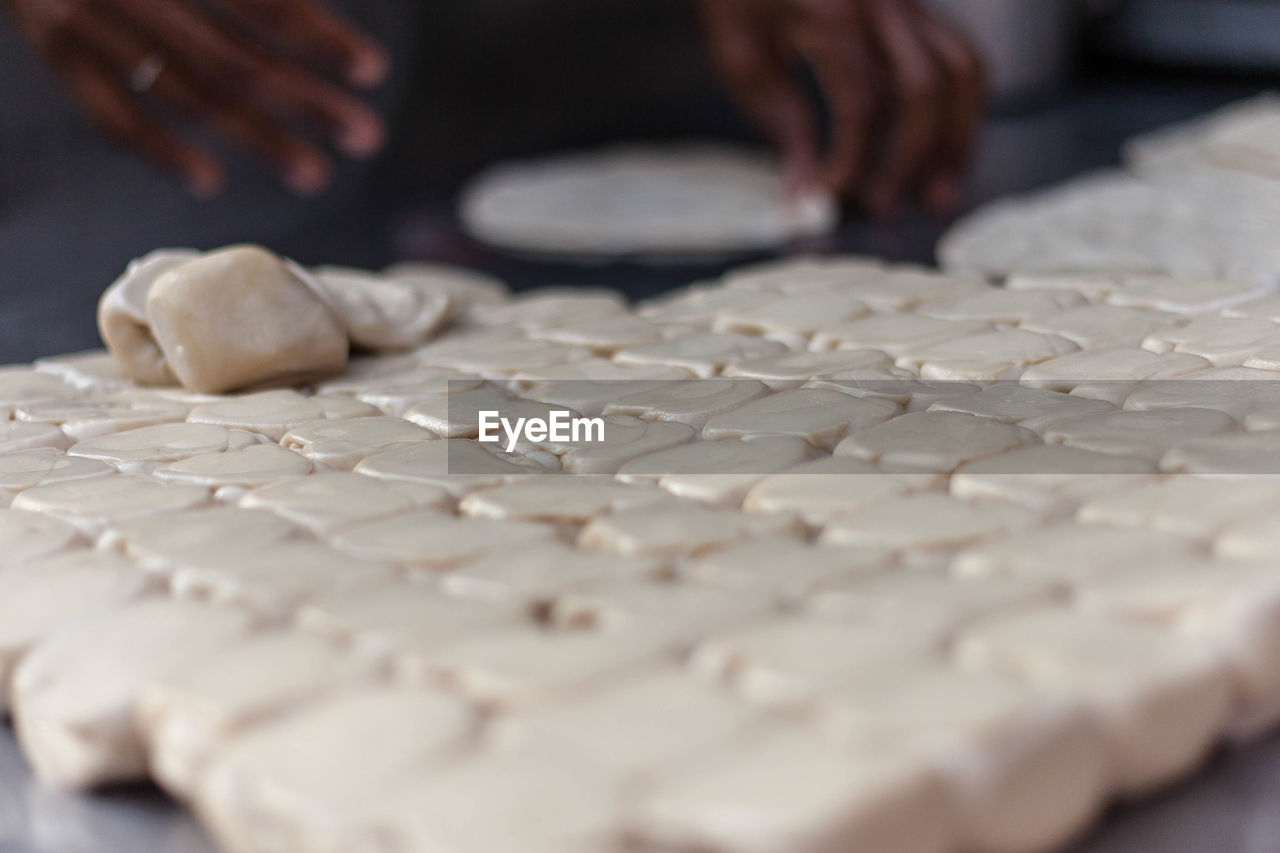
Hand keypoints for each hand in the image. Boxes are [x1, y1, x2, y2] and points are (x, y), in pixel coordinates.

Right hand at [3, 0, 388, 196]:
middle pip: (232, 58)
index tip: (370, 70)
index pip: (260, 0)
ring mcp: (86, 20)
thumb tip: (310, 20)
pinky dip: (160, 150)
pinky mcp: (55, 51)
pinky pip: (110, 113)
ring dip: (255, 138)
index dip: (319, 37)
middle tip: (363, 135)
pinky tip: (209, 181)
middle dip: (306, 103)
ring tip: (312, 172)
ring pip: (184, 93)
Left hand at [698, 0, 982, 216]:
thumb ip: (781, 122)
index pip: (861, 103)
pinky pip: (960, 57)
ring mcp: (908, 0)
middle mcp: (882, 0)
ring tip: (937, 192)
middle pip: (925, 90)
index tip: (830, 196)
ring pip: (962, 70)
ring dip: (956, 138)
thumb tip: (808, 187)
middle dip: (911, 159)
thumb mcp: (741, 55)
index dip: (851, 161)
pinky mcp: (917, 7)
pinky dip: (960, 108)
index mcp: (832, 10)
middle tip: (886, 207)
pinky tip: (942, 147)